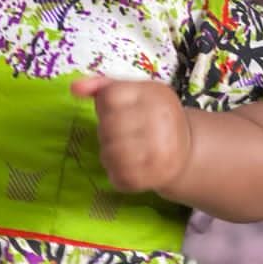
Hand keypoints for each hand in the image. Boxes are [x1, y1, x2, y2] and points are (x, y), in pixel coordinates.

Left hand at [71, 77, 191, 192]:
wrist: (187, 150)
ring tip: (118, 152)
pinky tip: (125, 167)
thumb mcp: (134, 93)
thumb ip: (103, 87)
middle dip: (104, 133)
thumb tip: (75, 88)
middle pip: (108, 126)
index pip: (110, 98)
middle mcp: (161, 118)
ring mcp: (162, 148)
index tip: (113, 113)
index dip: (103, 107)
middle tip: (116, 136)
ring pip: (111, 153)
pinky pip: (120, 176)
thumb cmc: (152, 118)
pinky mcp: (158, 174)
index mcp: (154, 93)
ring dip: (108, 155)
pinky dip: (116, 174)